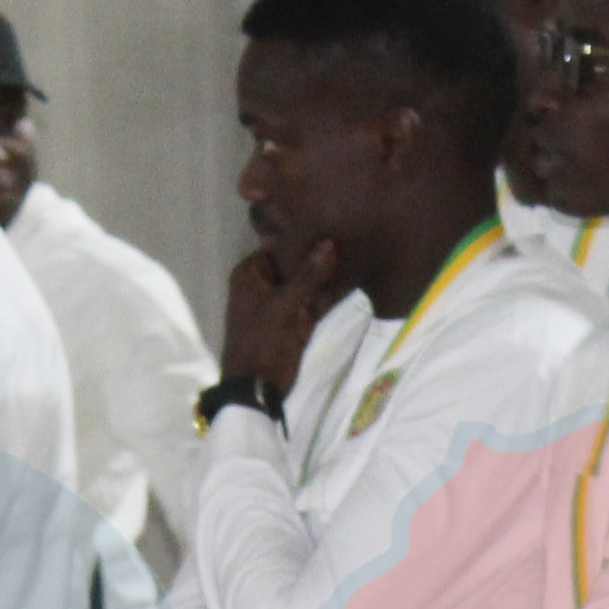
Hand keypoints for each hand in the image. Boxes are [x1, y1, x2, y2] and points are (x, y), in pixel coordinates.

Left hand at [218, 232, 348, 391]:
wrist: (257, 389)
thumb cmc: (259, 342)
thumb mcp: (282, 306)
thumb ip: (307, 275)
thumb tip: (330, 243)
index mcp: (250, 275)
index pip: (277, 245)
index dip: (300, 234)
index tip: (328, 218)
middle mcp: (267, 284)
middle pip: (296, 262)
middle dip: (319, 253)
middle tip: (350, 229)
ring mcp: (285, 303)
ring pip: (309, 282)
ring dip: (329, 273)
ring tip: (359, 248)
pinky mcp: (299, 320)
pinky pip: (318, 301)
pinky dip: (332, 293)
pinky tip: (356, 276)